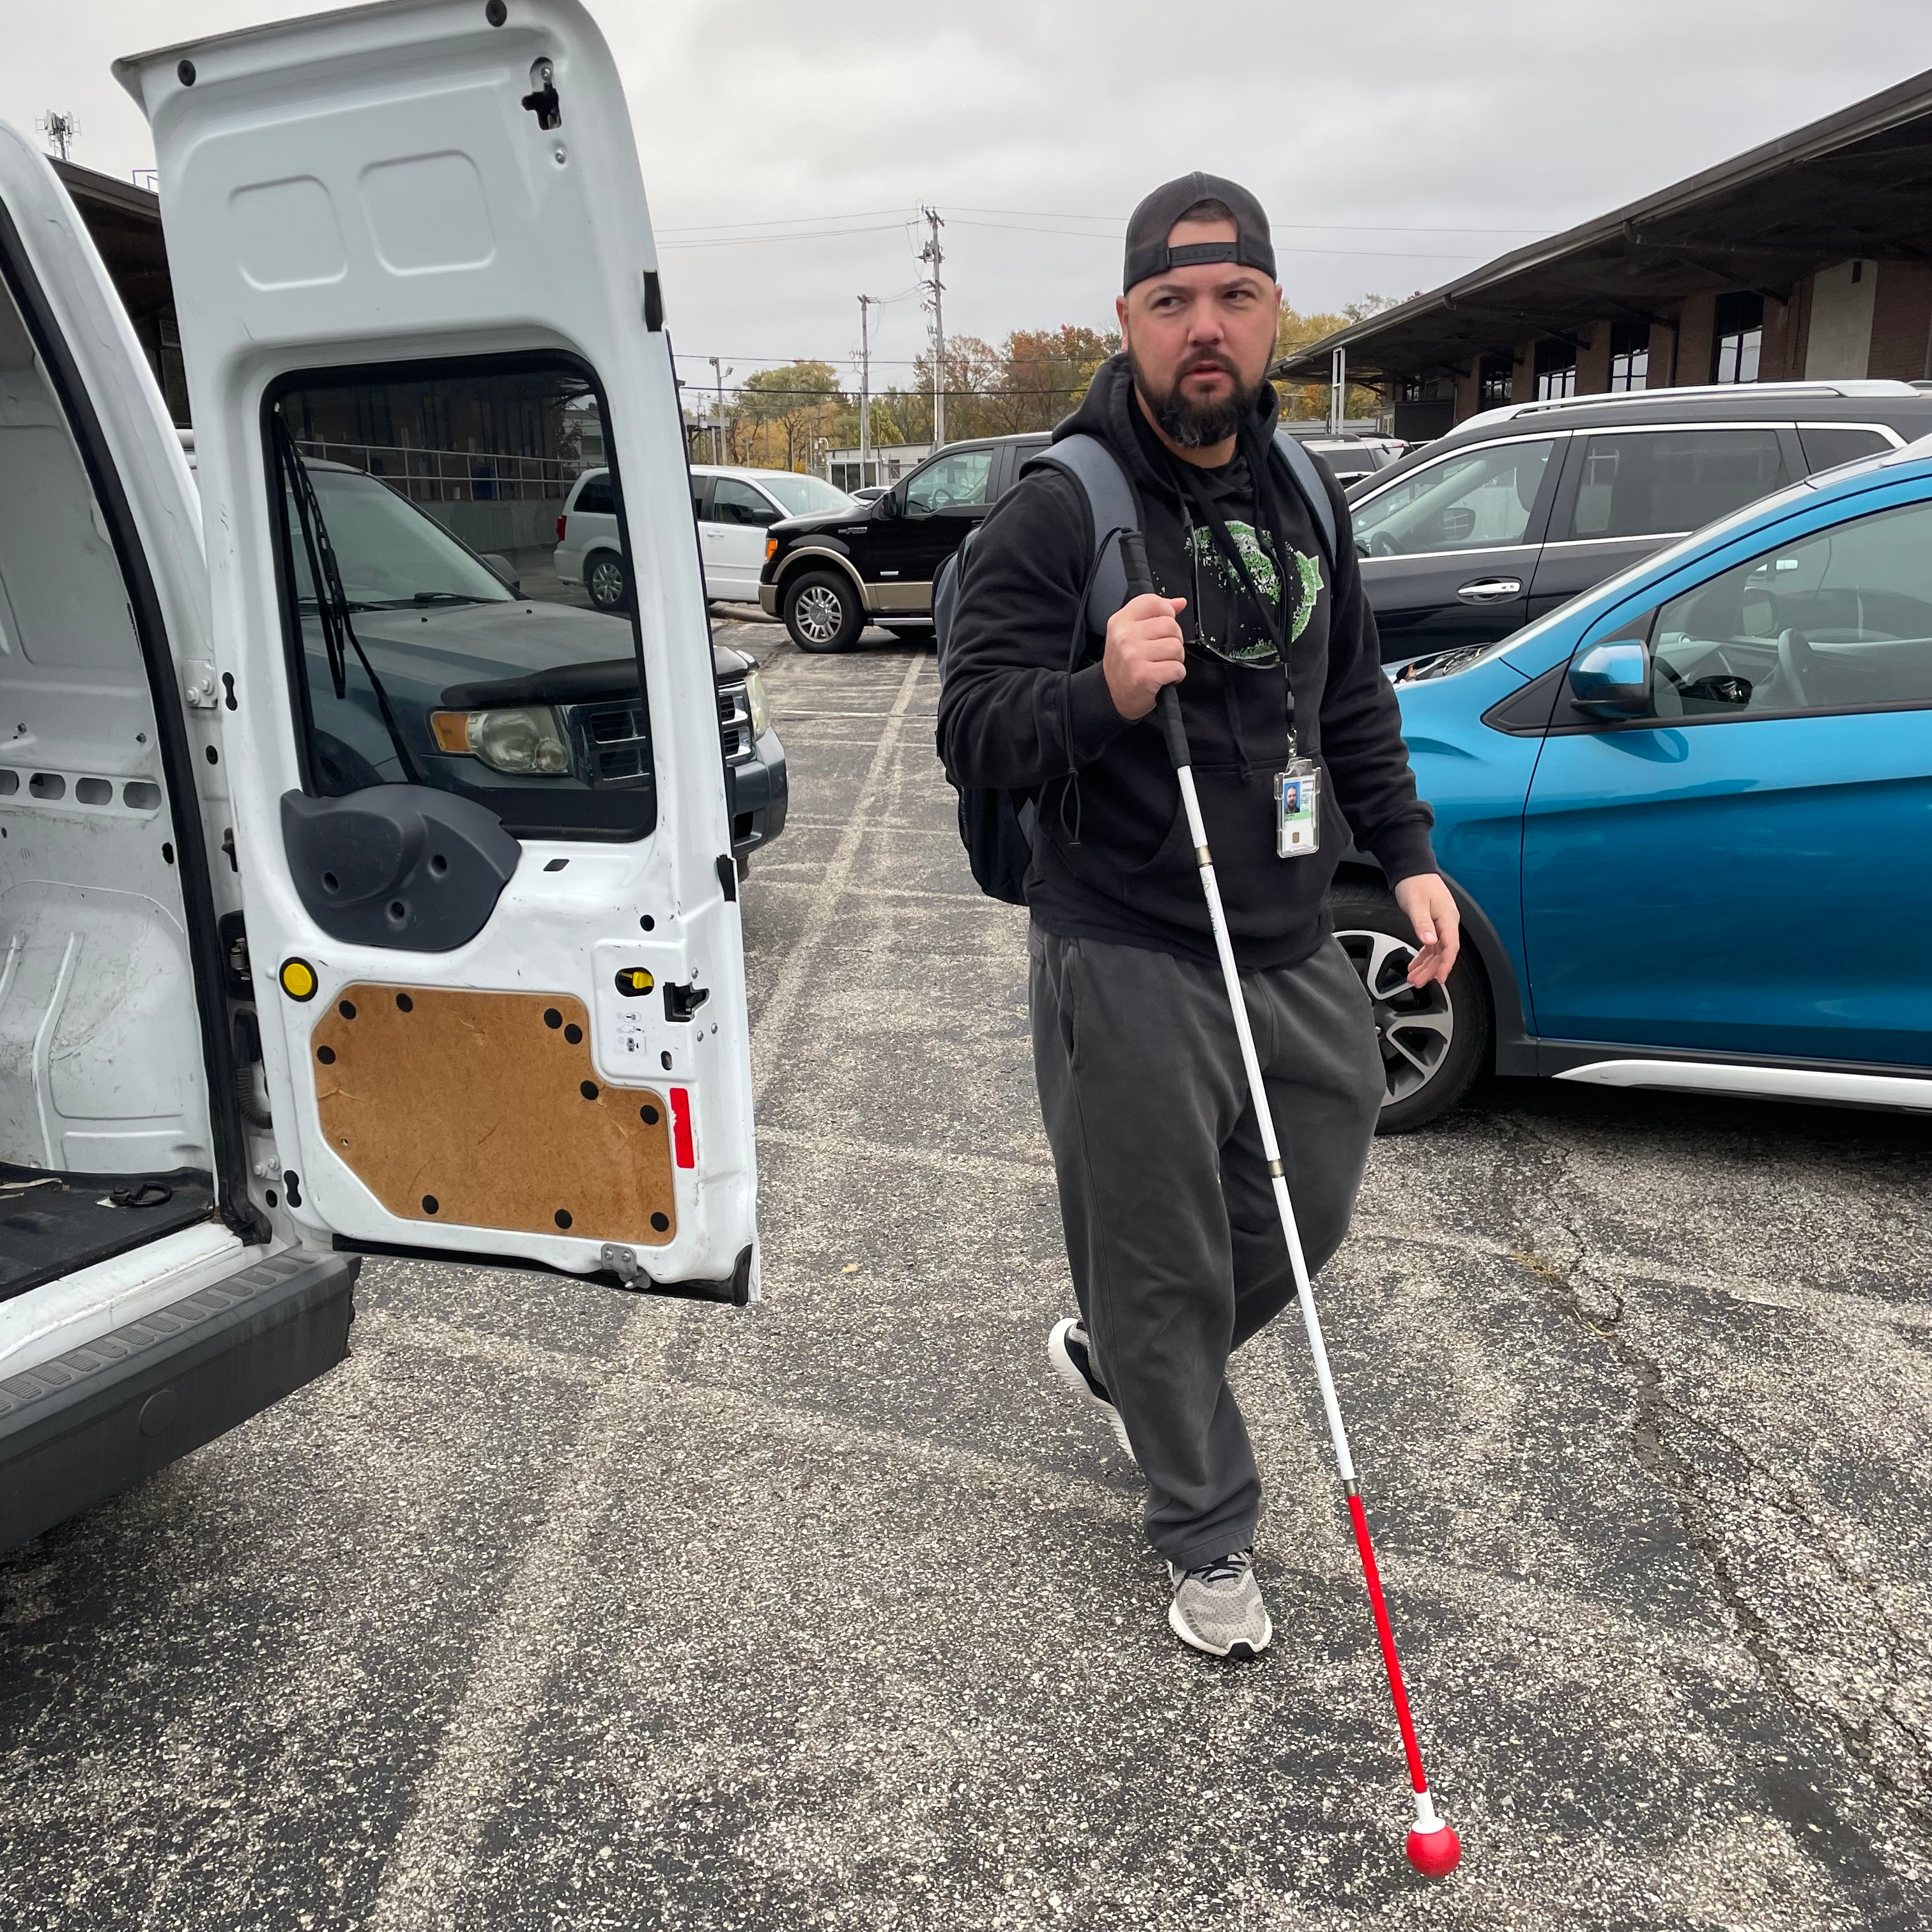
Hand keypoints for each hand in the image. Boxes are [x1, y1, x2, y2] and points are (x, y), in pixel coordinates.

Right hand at [1103, 592, 1187, 720]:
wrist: (1112, 696)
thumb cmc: (1125, 665)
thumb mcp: (1131, 633)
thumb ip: (1155, 614)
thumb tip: (1179, 602)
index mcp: (1121, 621)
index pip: (1154, 602)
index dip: (1167, 613)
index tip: (1162, 628)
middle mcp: (1125, 636)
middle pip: (1171, 625)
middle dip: (1173, 640)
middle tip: (1161, 653)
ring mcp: (1133, 655)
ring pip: (1176, 647)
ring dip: (1176, 660)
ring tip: (1161, 665)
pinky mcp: (1144, 675)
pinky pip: (1177, 668)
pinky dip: (1177, 675)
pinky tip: (1164, 677)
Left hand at [1393, 873, 1459, 987]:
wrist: (1413, 869)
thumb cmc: (1416, 883)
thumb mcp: (1417, 904)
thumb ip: (1423, 924)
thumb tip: (1430, 941)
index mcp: (1448, 918)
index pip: (1450, 947)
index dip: (1446, 964)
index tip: (1440, 978)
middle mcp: (1447, 922)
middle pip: (1443, 952)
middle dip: (1431, 969)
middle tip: (1419, 981)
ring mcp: (1441, 923)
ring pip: (1436, 950)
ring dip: (1426, 965)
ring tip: (1415, 977)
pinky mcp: (1433, 923)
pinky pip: (1431, 944)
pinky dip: (1423, 956)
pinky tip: (1416, 964)